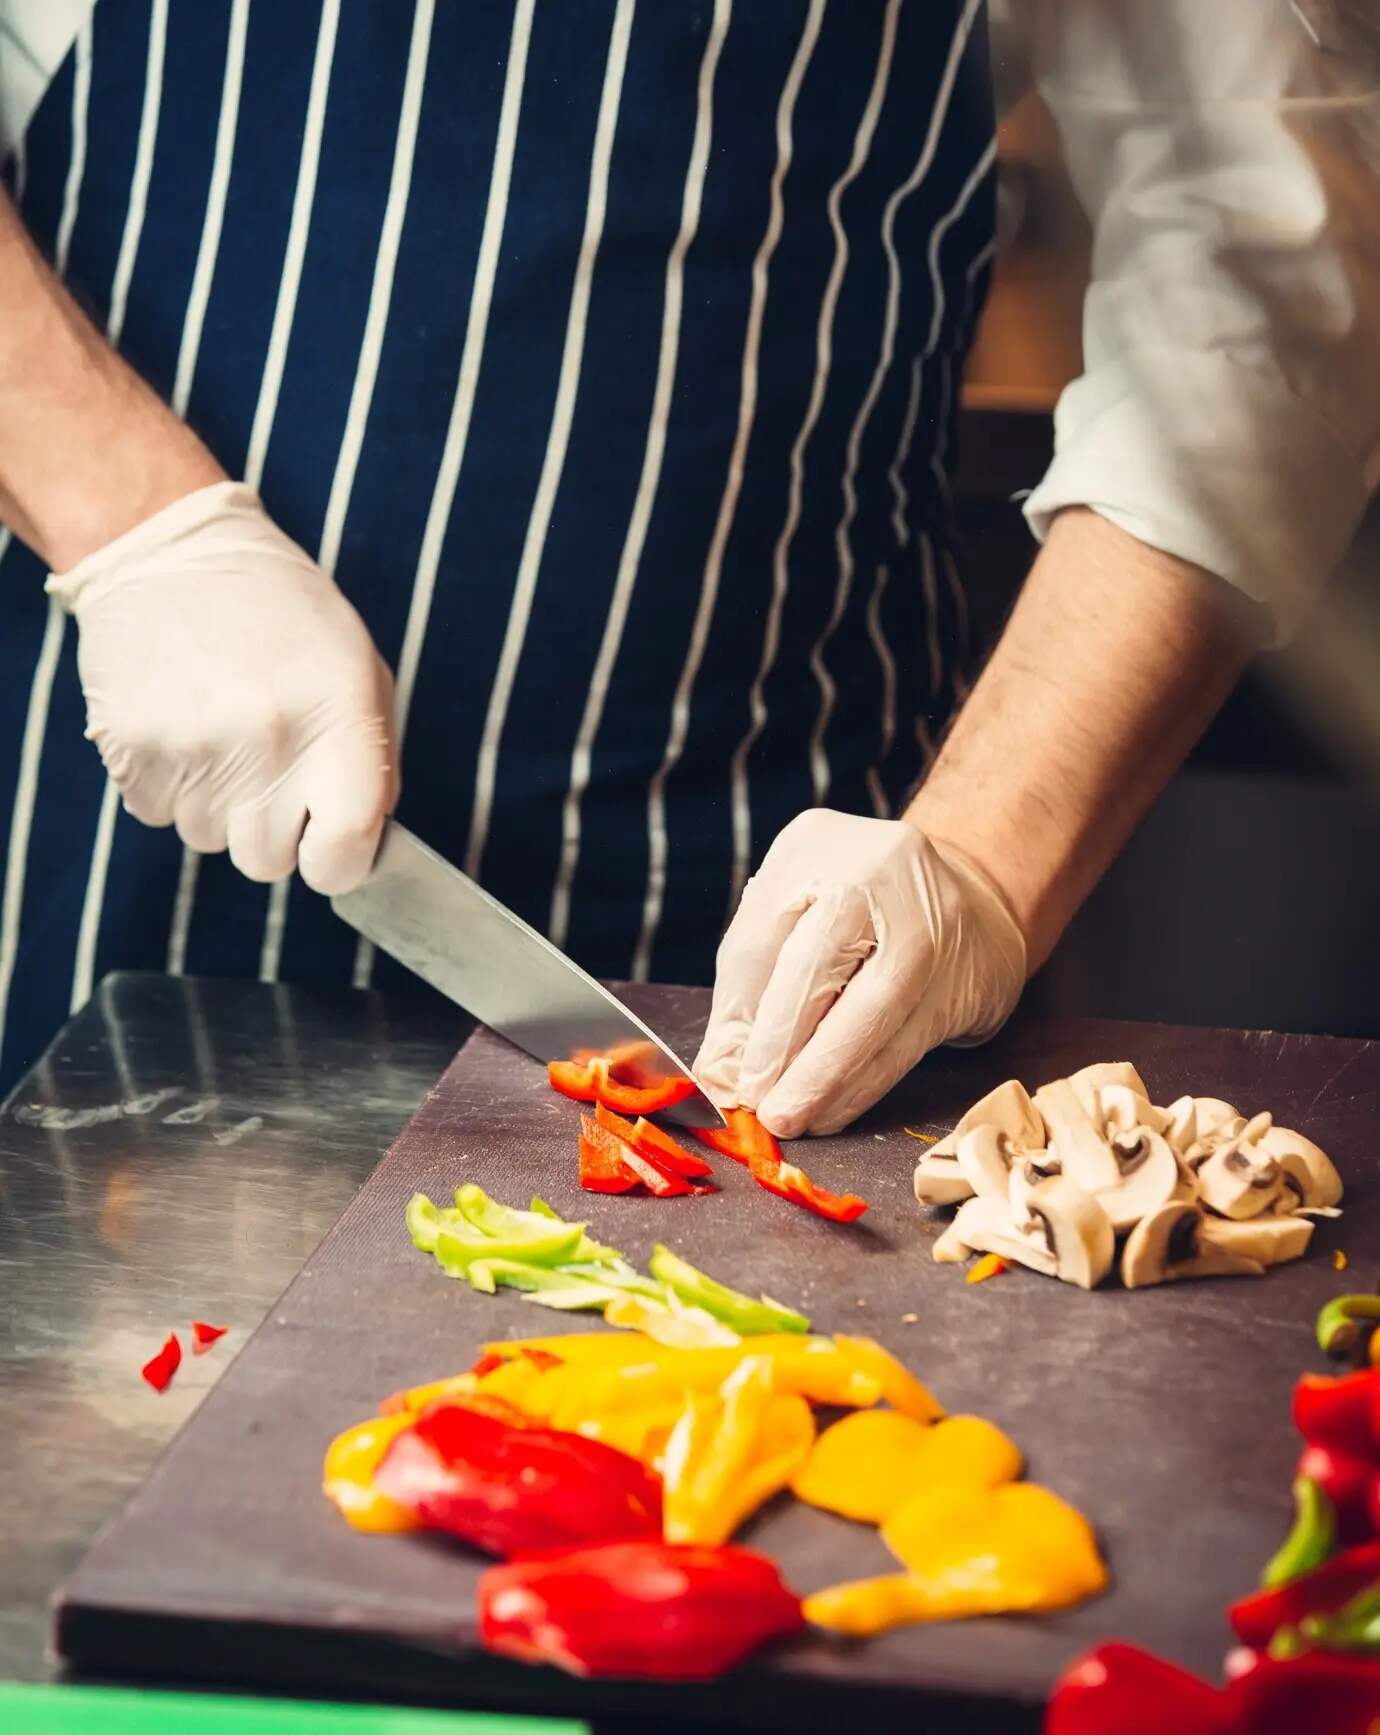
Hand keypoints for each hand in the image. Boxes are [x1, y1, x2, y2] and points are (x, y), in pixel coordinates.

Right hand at [49, 481, 397, 894]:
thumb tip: (366, 843)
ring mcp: (191, 750)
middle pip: (266, 863)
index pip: (342, 854)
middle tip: (269, 768)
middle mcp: (266, 744)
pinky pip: (157, 815)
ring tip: (221, 730)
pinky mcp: (129, 750)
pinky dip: (170, 785)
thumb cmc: (283, 614)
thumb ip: (373, 762)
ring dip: (218, 805)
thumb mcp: (358, 670)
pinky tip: (181, 723)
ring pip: (209, 841)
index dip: (338, 863)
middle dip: (272, 831)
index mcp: (337, 723)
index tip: (330, 845)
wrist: (170, 551)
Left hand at [694, 810, 1026, 1137]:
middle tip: (760, 1105)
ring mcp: (931, 918)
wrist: (977, 894)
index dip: (743, 1020)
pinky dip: (863, 1085)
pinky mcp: (967, 973)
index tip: (730, 1077)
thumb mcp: (794, 920)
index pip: (760, 941)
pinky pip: (905, 1042)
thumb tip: (721, 1075)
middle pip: (814, 969)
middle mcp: (875, 870)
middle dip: (782, 1050)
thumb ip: (750, 992)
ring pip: (866, 1016)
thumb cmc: (862, 911)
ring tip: (794, 1118)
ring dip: (823, 1082)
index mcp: (813, 846)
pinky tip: (834, 1109)